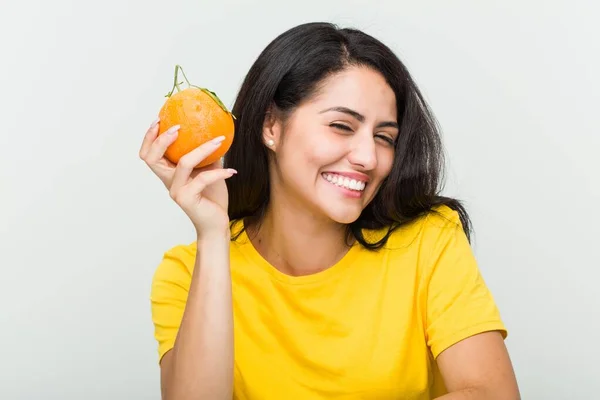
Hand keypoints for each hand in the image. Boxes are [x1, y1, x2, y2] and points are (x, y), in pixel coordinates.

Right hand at [139, 118, 235, 236]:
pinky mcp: (188, 199)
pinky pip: (203, 179)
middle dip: (162, 139)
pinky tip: (231, 171)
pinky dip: (219, 173)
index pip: (148, 154)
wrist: (216, 223)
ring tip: (218, 140)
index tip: (160, 119)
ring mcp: (177, 191)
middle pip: (152, 158)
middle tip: (178, 127)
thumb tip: (215, 130)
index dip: (149, 137)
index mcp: (169, 173)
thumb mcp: (209, 170)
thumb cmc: (212, 197)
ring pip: (184, 163)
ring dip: (203, 149)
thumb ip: (206, 155)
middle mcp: (168, 182)